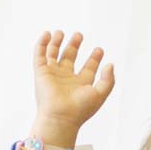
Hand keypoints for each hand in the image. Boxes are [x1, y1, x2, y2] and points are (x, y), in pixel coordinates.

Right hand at [30, 30, 114, 146]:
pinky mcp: (41, 73)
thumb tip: (110, 65)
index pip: (88, 68)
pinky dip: (42, 44)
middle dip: (74, 46)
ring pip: (53, 55)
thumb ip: (108, 80)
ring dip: (56, 43)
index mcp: (80, 85)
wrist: (60, 117)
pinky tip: (47, 34)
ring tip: (60, 32)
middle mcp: (66, 79)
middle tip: (79, 35)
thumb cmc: (80, 109)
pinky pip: (39, 55)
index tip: (99, 50)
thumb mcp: (100, 94)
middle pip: (69, 58)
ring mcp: (53, 75)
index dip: (94, 59)